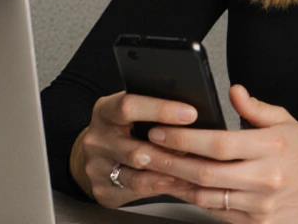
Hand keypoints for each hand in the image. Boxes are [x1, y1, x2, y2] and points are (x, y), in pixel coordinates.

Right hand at [69, 91, 197, 207]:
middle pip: (136, 149)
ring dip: (170, 174)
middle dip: (172, 152)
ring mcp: (97, 167)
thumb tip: (194, 111)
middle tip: (201, 151)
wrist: (98, 151)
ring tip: (196, 170)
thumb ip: (155, 107)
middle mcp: (97, 140)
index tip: (191, 114)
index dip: (161, 110)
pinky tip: (182, 182)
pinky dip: (162, 187)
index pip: (129, 107)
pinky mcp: (103, 190)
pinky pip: (137, 192)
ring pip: (138, 176)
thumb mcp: (133, 109)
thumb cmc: (123, 126)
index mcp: (105, 111)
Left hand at [144, 85, 297, 223]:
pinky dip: (196, 200)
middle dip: (169, 162)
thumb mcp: (285, 120)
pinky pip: (218, 213)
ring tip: (155, 170)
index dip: (185, 139)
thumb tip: (232, 90)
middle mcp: (267, 179)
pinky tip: (181, 187)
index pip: (219, 144)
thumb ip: (254, 108)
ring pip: (207, 197)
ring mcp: (262, 206)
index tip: (161, 131)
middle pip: (206, 173)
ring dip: (176, 183)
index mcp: (273, 148)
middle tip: (145, 152)